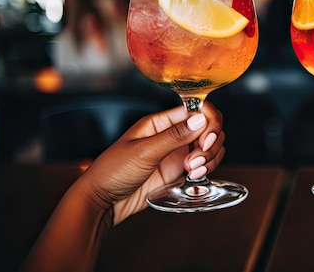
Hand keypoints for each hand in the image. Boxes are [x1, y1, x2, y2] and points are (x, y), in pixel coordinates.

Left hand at [73, 102, 224, 224]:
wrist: (103, 202)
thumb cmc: (112, 171)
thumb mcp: (144, 151)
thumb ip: (175, 136)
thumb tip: (201, 119)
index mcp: (161, 122)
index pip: (196, 110)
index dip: (208, 122)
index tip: (206, 139)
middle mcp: (172, 134)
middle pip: (208, 127)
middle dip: (210, 142)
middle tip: (196, 158)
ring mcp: (177, 152)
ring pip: (209, 146)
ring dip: (209, 157)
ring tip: (192, 170)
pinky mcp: (179, 170)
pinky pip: (204, 164)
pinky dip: (206, 168)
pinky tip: (192, 176)